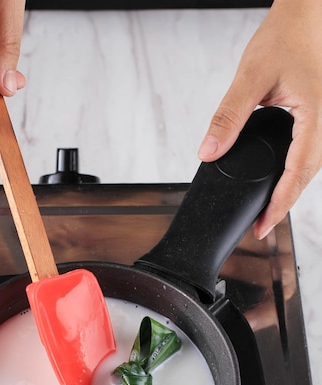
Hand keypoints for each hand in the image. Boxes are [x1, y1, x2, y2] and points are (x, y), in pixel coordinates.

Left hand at [198, 0, 321, 238]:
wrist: (303, 18)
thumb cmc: (286, 39)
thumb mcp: (251, 77)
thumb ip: (228, 116)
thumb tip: (210, 151)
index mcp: (314, 117)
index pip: (297, 174)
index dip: (279, 205)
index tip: (262, 226)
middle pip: (305, 179)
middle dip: (282, 206)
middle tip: (260, 228)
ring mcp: (321, 125)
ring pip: (307, 171)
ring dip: (288, 194)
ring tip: (266, 214)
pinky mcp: (313, 123)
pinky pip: (305, 158)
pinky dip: (290, 176)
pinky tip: (276, 184)